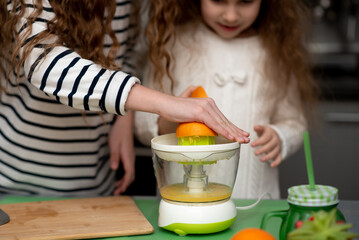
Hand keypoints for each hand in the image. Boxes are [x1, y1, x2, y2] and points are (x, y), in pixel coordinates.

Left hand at [108, 114, 134, 194]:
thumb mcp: (114, 145)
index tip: (119, 191)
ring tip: (117, 187)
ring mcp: (131, 157)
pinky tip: (118, 177)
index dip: (124, 184)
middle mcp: (131, 158)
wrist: (125, 123)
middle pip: (131, 176)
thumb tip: (114, 169)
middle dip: (124, 185)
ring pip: (130, 173)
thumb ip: (114, 157)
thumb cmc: (119, 132)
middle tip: (116, 193)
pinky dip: (125, 175)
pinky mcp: (129, 155)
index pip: (128, 175)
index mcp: (128, 157)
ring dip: (125, 181)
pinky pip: (129, 168)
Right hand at [126, 84, 249, 142]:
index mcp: (209, 104)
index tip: (241, 134)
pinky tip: (231, 137)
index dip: (233, 127)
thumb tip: (204, 128)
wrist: (165, 104)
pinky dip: (224, 131)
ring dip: (234, 133)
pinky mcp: (201, 111)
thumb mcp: (191, 115)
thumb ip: (200, 119)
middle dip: (237, 131)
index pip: (223, 118)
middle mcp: (210, 104)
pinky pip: (215, 124)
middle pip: (225, 121)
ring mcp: (206, 107)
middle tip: (247, 139)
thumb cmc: (175, 110)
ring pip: (222, 123)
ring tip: (243, 140)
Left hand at [251, 125, 281, 167]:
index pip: (266, 138)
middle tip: (255, 153)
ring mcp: (278, 147)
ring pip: (274, 152)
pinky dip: (276, 162)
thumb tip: (255, 127)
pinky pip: (279, 158)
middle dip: (263, 150)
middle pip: (270, 146)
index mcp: (271, 134)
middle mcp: (275, 140)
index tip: (252, 145)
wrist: (275, 135)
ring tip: (261, 160)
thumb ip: (259, 128)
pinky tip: (271, 166)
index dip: (259, 142)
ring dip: (268, 157)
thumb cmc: (266, 133)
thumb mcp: (263, 129)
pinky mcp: (279, 153)